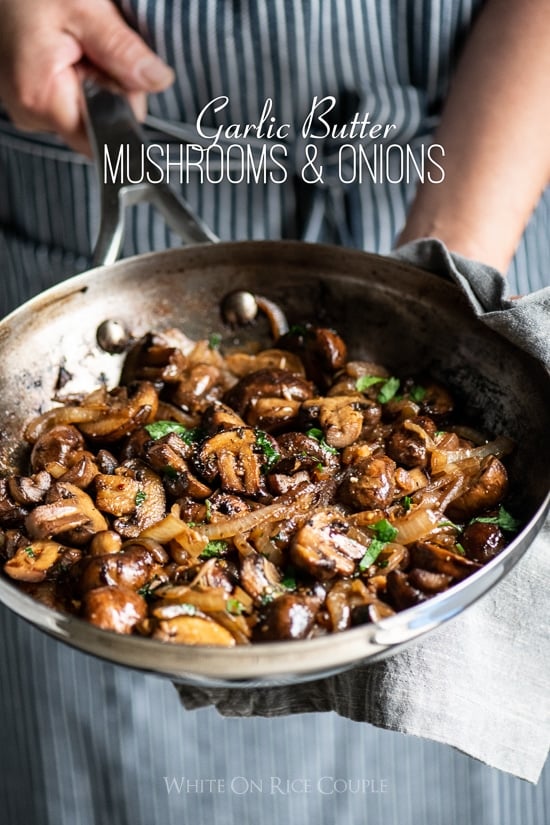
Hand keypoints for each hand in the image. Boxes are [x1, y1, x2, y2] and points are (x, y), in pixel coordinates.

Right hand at [0, 0, 173, 153]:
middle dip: (110, 88)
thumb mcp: (83, 9)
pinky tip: (67, 52)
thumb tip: (158, 80)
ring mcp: (29, 110)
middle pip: (99, 125)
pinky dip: (80, 78)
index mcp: (43, 99)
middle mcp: (32, 114)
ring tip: (75, 44)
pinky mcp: (31, 102)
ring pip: (88, 113)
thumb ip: (122, 50)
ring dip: (95, 81)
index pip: (105, 135)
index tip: (123, 73)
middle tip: (94, 47)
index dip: (124, 107)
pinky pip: (72, 102)